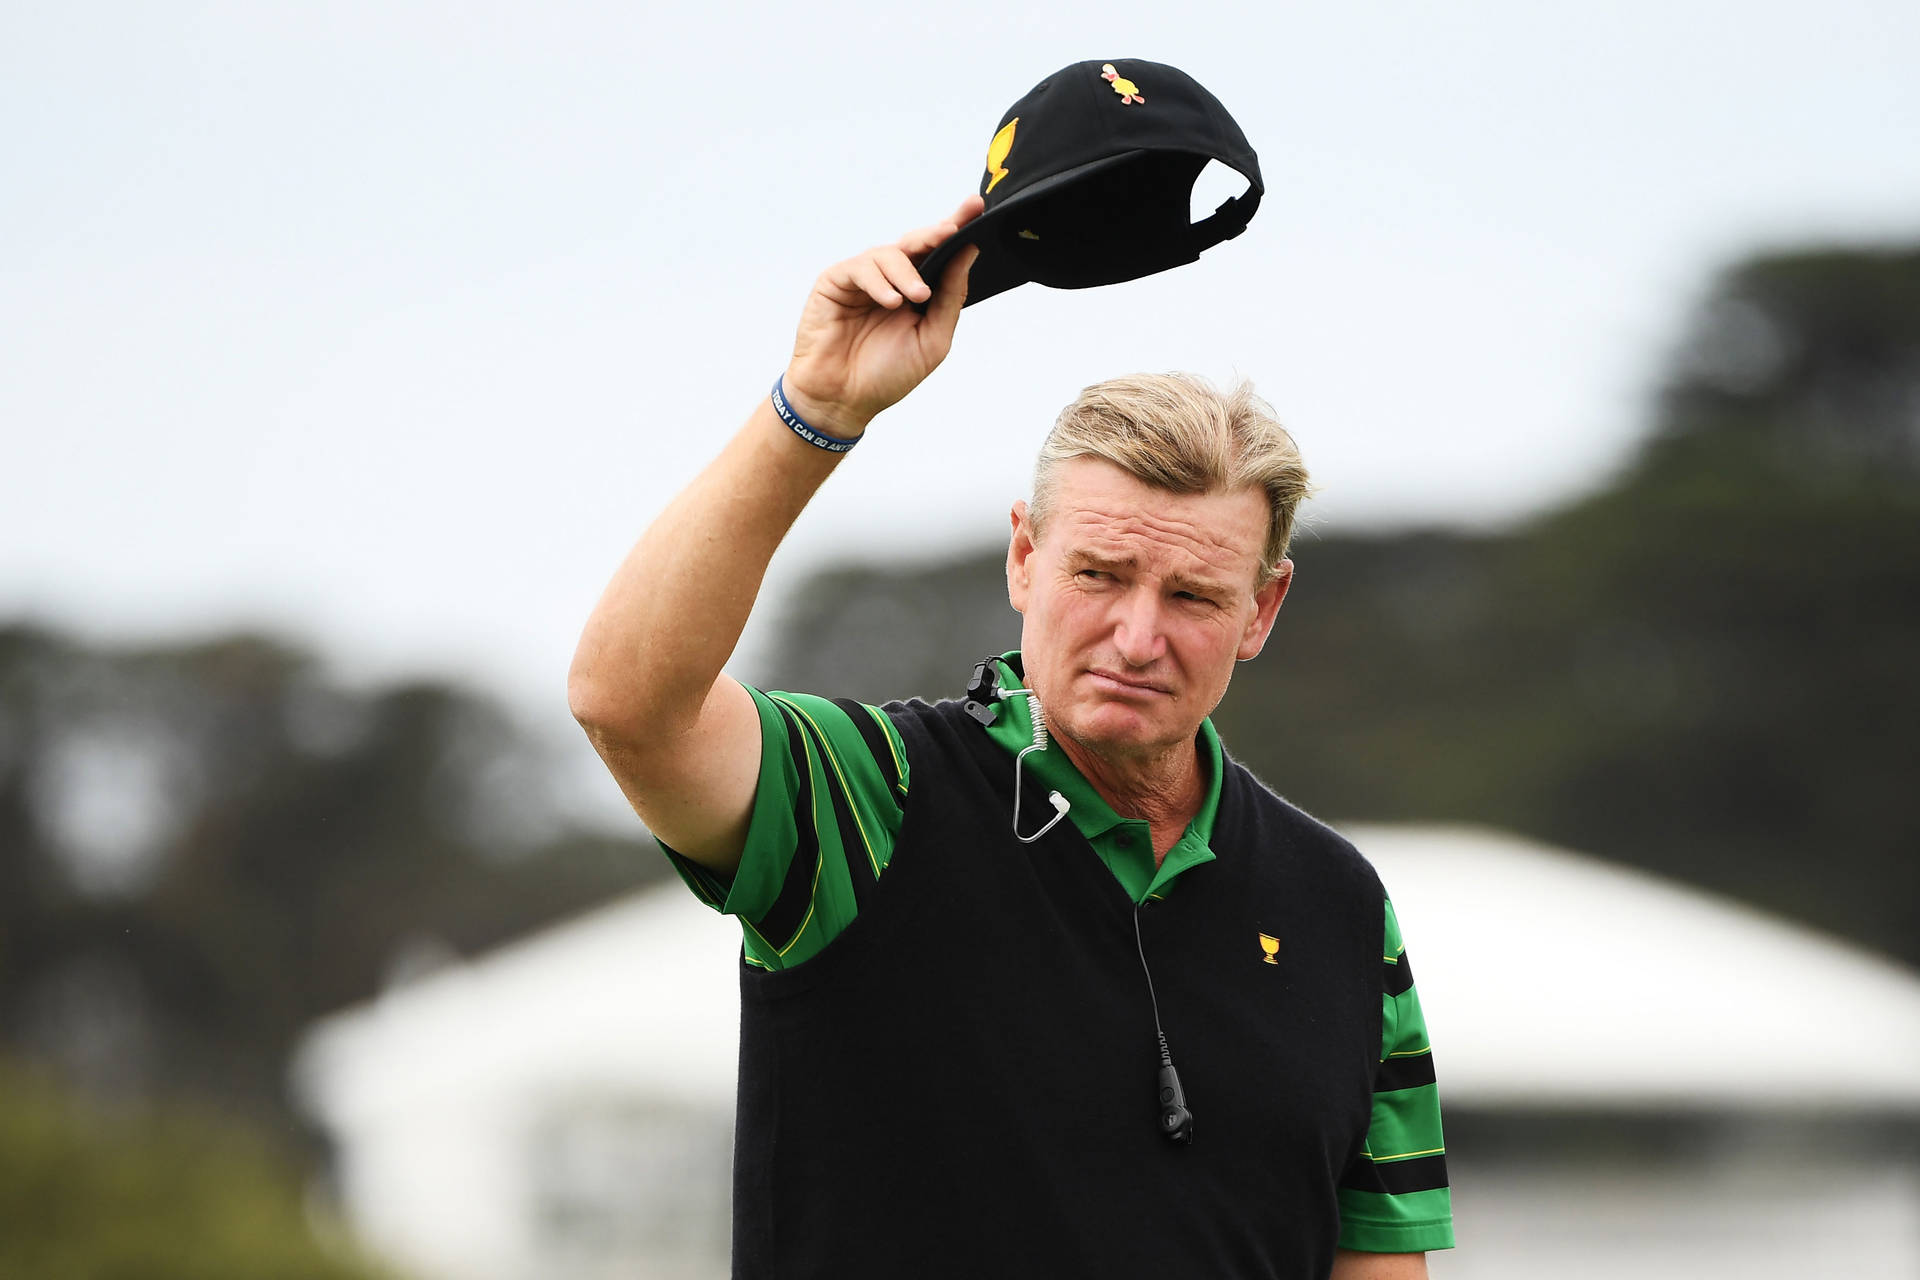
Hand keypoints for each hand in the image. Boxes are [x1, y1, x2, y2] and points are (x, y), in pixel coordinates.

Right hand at [783, 195, 984, 437]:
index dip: (956, 227)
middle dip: (936, 233)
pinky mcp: (835, 282)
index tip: (976, 207)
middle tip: (951, 230)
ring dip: (907, 272)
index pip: (939, 253)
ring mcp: (862, 279)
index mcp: (917, 290)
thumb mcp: (933, 339)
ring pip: (889, 253)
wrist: (843, 400)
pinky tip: (890, 301)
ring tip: (916, 297)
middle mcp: (891, 279)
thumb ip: (951, 297)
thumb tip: (968, 253)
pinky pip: (860, 267)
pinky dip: (878, 282)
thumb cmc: (886, 375)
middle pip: (916, 243)